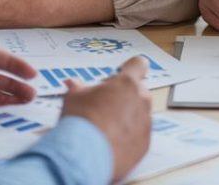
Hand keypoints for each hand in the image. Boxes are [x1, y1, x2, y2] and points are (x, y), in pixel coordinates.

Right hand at [61, 56, 151, 181]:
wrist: (85, 154)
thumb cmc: (81, 122)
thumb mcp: (74, 97)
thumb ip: (78, 88)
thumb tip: (72, 83)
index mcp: (126, 84)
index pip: (139, 64)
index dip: (130, 68)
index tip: (121, 74)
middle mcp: (141, 101)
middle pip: (139, 91)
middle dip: (125, 96)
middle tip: (105, 105)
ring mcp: (145, 124)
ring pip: (140, 114)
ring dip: (127, 117)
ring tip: (105, 127)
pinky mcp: (144, 144)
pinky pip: (139, 135)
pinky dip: (128, 137)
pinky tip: (110, 141)